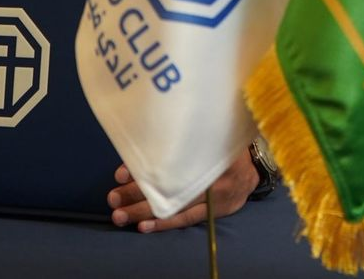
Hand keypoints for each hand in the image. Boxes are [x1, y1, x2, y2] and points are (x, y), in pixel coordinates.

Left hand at [107, 148, 259, 232]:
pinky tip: (144, 226)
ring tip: (120, 216)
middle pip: (167, 184)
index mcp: (204, 149)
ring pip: (173, 204)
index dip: (143, 168)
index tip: (121, 174)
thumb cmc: (220, 150)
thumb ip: (180, 142)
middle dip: (136, 193)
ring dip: (143, 211)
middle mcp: (208, 172)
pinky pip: (186, 218)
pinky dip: (164, 223)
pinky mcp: (213, 210)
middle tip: (113, 199)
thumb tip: (141, 149)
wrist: (251, 172)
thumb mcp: (206, 137)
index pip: (169, 161)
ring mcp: (212, 194)